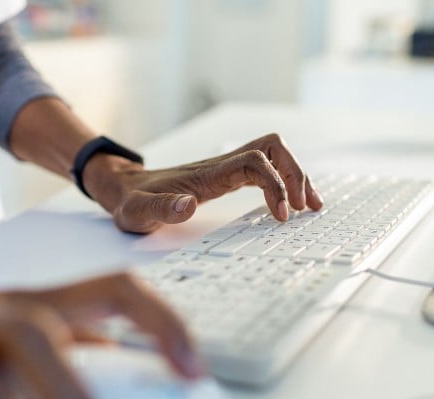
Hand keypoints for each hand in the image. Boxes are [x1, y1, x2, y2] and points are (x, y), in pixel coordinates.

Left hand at [84, 133, 323, 232]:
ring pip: (274, 155)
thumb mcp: (137, 213)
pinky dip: (286, 181)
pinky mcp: (228, 176)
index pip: (253, 161)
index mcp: (206, 173)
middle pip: (273, 149)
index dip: (274, 183)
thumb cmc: (131, 202)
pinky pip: (266, 169)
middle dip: (295, 174)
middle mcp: (221, 164)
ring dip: (297, 175)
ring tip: (311, 205)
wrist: (122, 188)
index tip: (281, 214)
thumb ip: (159, 209)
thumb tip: (186, 206)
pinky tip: (293, 202)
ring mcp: (226, 168)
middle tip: (303, 208)